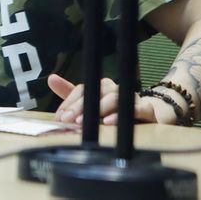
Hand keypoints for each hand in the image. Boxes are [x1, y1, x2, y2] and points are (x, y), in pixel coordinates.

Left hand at [48, 73, 175, 124]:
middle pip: (97, 93)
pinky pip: (138, 109)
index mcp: (101, 87)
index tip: (60, 116)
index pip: (83, 90)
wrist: (149, 116)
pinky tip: (111, 122)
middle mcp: (115, 89)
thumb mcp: (91, 102)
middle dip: (81, 107)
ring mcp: (132, 98)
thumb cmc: (115, 109)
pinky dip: (125, 114)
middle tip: (69, 120)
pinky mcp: (148, 111)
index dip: (70, 102)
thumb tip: (50, 78)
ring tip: (89, 122)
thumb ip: (71, 93)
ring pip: (116, 98)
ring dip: (101, 108)